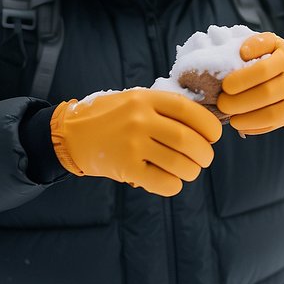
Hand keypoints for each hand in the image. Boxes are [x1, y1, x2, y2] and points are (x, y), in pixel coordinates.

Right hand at [50, 89, 221, 196]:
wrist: (70, 134)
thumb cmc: (111, 118)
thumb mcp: (134, 100)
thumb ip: (163, 109)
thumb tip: (205, 126)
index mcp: (145, 98)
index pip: (189, 110)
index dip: (209, 126)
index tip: (213, 136)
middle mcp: (139, 119)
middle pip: (187, 139)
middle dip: (204, 153)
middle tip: (204, 159)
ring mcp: (131, 144)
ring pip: (179, 163)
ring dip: (192, 171)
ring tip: (189, 170)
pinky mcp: (125, 168)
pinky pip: (162, 182)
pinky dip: (174, 185)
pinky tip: (171, 181)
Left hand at [218, 33, 283, 135]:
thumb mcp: (274, 44)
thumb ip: (257, 43)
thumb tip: (241, 52)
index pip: (263, 70)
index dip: (241, 80)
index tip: (225, 85)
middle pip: (265, 94)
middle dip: (237, 102)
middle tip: (222, 102)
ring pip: (270, 114)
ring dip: (244, 118)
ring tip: (229, 115)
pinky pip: (273, 125)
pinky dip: (254, 127)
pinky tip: (241, 123)